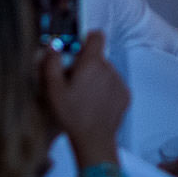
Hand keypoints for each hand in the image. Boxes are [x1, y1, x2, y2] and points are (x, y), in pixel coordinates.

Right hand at [40, 33, 128, 164]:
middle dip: (86, 65)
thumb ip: (52, 63)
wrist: (94, 140)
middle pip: (97, 58)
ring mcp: (119, 82)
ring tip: (84, 98)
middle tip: (73, 83)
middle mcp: (109, 68)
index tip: (77, 50)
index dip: (86, 39)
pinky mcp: (125, 95)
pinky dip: (105, 90)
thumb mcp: (54, 89)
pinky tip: (95, 105)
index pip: (96, 36)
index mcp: (92, 63)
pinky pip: (113, 85)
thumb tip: (54, 45)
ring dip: (96, 79)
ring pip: (105, 72)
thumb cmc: (71, 114)